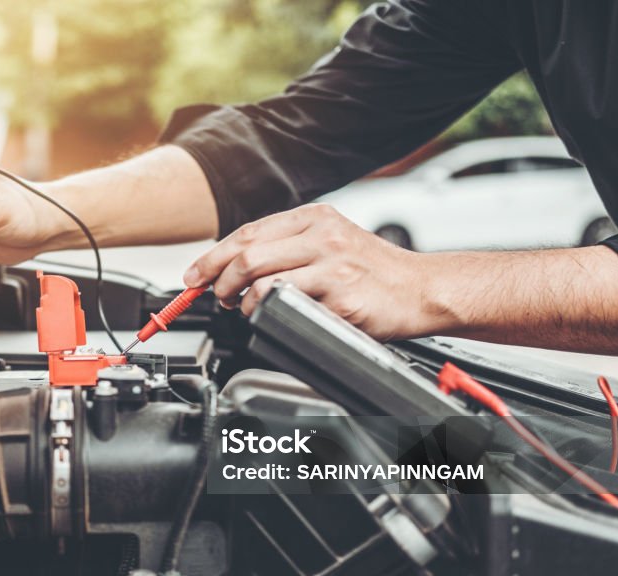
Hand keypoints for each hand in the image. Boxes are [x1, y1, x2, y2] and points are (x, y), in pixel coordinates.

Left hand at [183, 203, 430, 339]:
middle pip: (247, 254)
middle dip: (219, 279)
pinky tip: (273, 315)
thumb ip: (289, 248)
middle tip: (216, 296)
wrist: (423, 290)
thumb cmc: (375, 272)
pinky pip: (287, 304)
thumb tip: (235, 265)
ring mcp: (332, 265)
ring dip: (242, 300)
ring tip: (245, 308)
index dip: (213, 256)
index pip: (248, 233)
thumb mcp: (332, 242)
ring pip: (261, 279)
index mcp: (316, 218)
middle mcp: (322, 235)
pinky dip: (269, 313)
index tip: (195, 275)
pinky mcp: (340, 295)